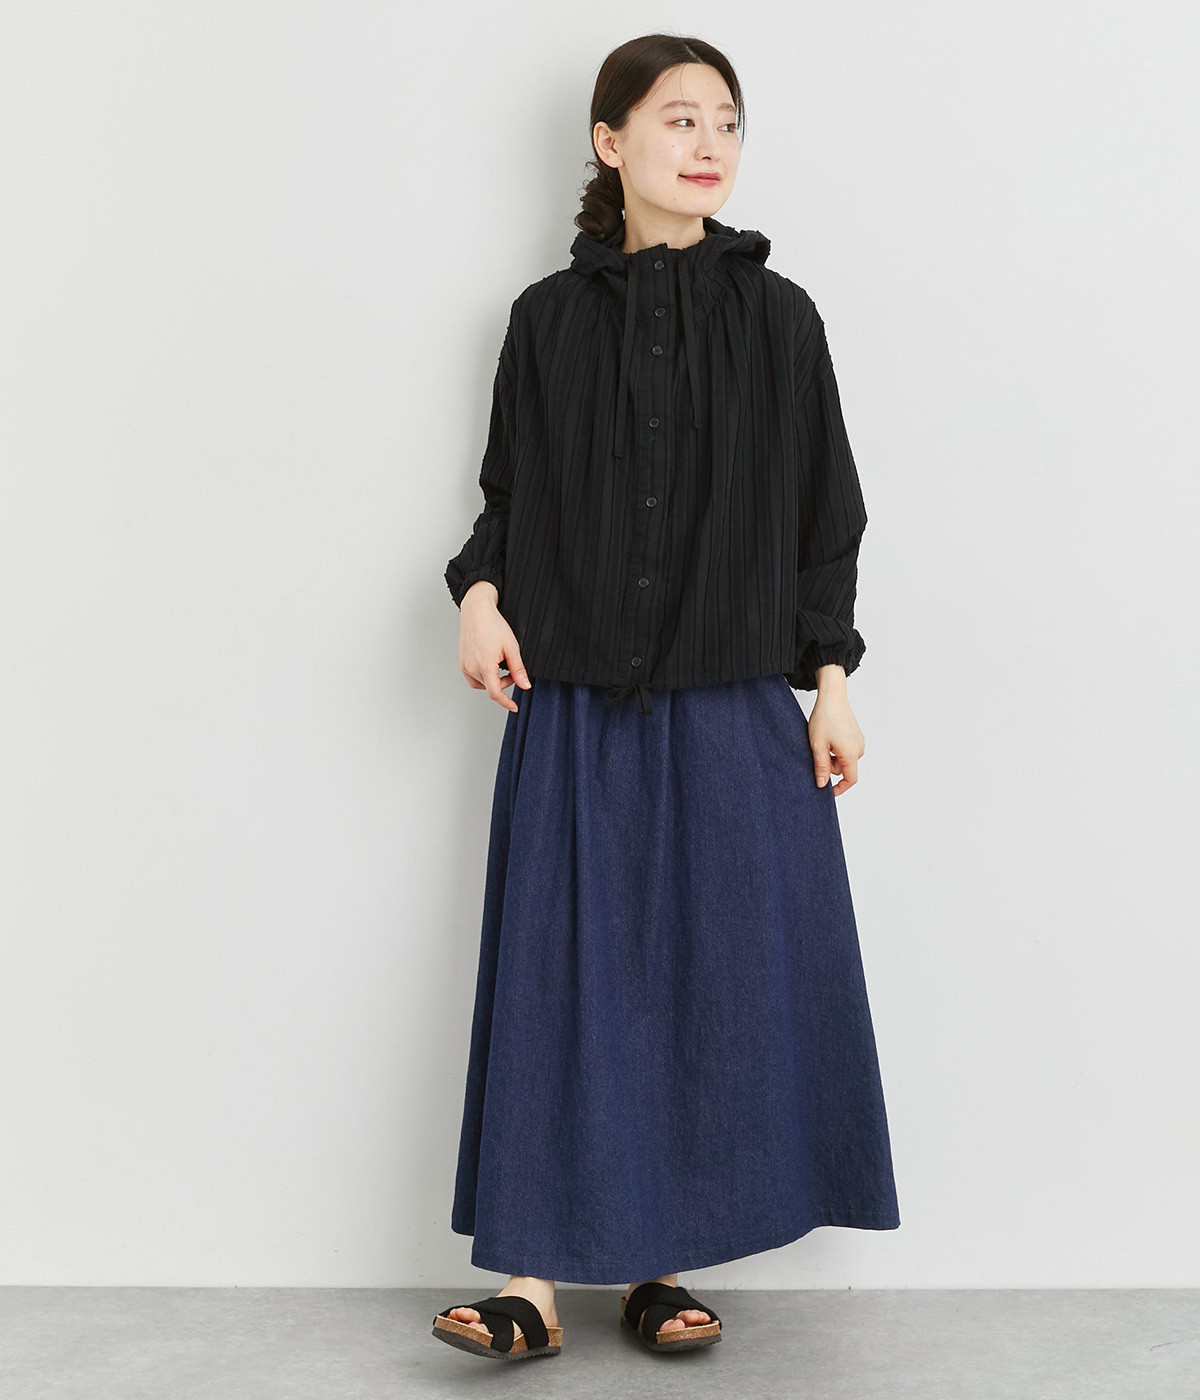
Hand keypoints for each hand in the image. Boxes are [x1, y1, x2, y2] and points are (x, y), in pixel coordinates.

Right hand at [458, 581, 531, 712]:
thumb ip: (518, 669)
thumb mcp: (511, 648)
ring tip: (500, 665)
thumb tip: (525, 685)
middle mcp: (471, 667)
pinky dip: (482, 676)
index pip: (495, 693)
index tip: (514, 707)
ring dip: (492, 681)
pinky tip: (489, 665)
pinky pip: (472, 677)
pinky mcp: (461, 661)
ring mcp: (464, 665)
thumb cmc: (492, 625)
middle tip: (512, 669)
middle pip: (490, 687)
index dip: (506, 702)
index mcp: (485, 665)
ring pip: (481, 684)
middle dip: (503, 683)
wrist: (476, 611)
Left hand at [808, 672, 864, 794]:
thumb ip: (821, 767)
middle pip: (844, 769)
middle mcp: (858, 749)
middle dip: (830, 766)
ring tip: (822, 741)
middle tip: (817, 751)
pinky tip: (828, 736)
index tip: (829, 792)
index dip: (840, 788)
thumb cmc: (824, 718)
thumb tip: (822, 785)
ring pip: (844, 759)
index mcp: (850, 753)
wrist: (832, 697)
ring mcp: (858, 741)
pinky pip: (846, 750)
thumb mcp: (817, 745)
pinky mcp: (856, 735)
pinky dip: (836, 748)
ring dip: (832, 756)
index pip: (850, 779)